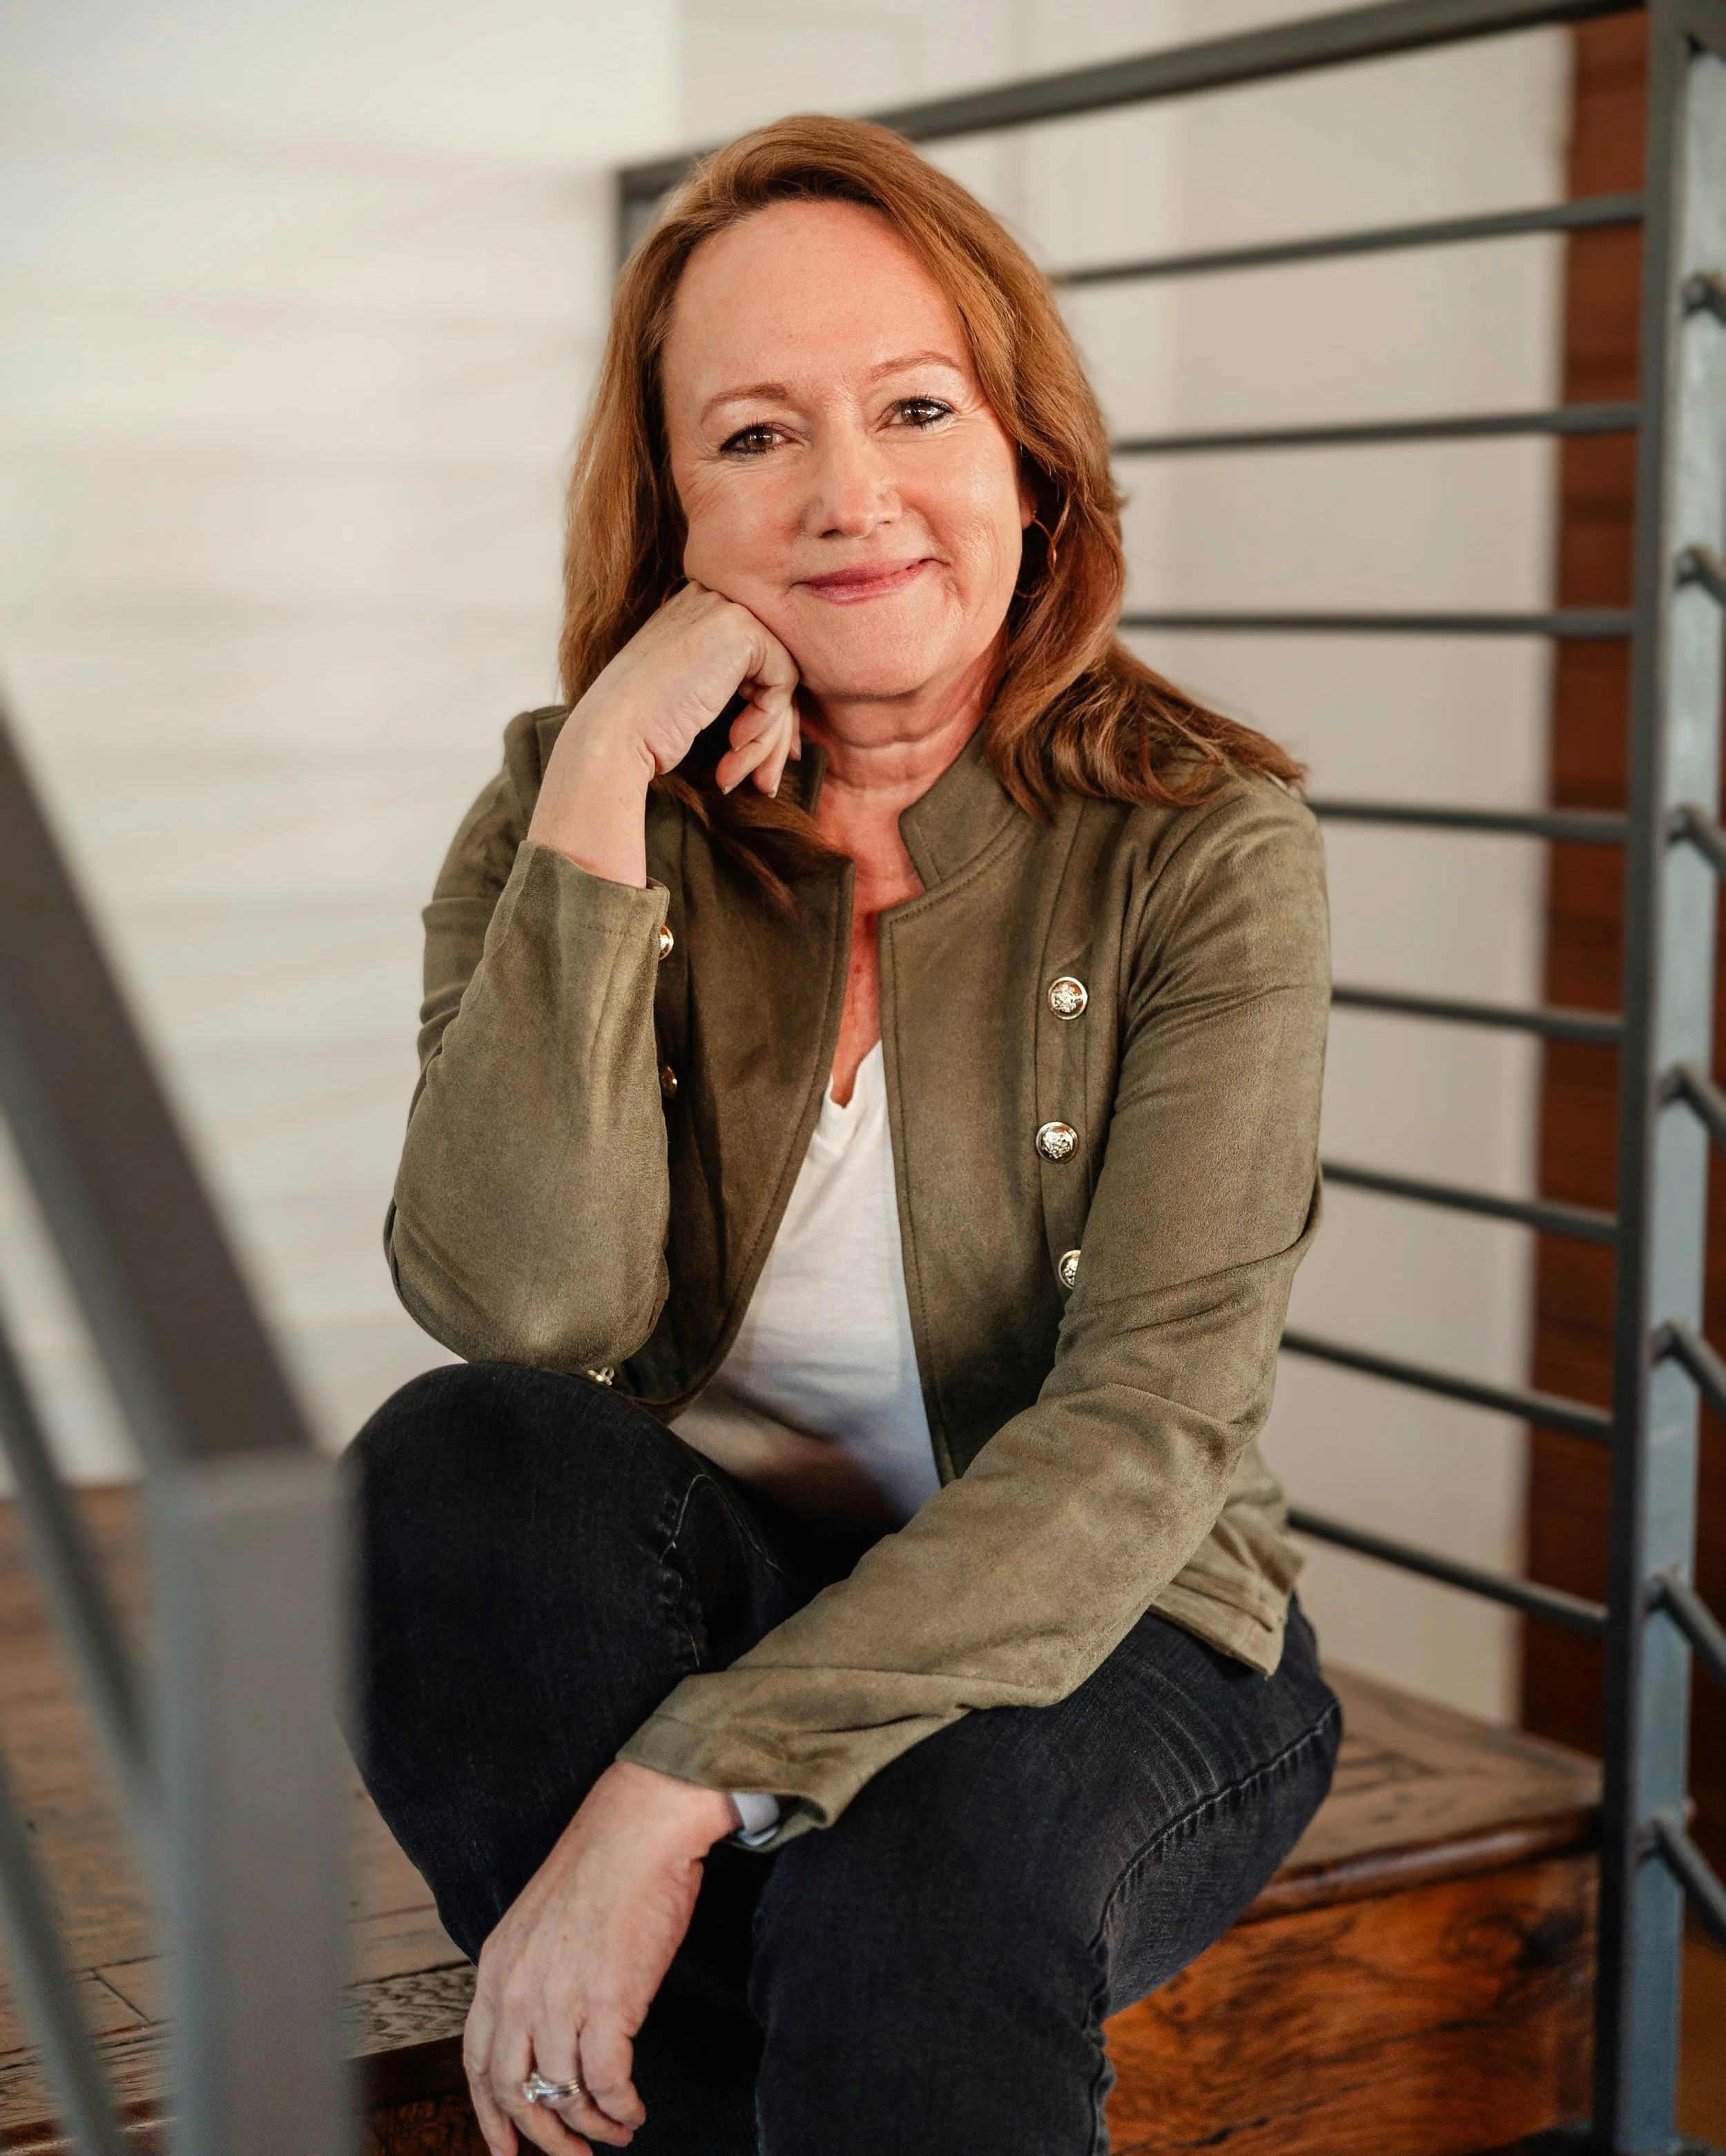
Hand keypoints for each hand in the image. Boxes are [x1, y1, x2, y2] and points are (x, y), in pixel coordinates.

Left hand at [462, 1762, 740, 2155]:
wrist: (642, 1825)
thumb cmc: (603, 1864)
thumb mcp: (540, 1920)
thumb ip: (531, 1974)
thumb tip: (544, 2032)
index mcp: (497, 1967)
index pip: (478, 2063)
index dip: (491, 2116)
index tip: (506, 2149)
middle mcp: (519, 1988)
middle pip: (516, 2092)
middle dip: (543, 2136)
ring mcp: (561, 1997)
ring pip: (565, 2094)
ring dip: (592, 2127)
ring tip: (616, 2132)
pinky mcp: (609, 2002)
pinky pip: (609, 2083)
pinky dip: (621, 2109)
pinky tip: (634, 2112)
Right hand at [529, 582, 800, 886]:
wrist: (613, 737)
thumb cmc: (642, 732)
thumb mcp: (692, 701)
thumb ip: (735, 691)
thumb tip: (796, 724)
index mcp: (691, 613)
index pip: (751, 658)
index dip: (763, 711)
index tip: (752, 755)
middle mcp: (707, 600)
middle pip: (771, 666)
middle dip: (774, 732)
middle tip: (764, 782)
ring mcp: (723, 608)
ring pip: (782, 677)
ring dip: (770, 738)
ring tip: (750, 777)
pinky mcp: (742, 628)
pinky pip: (784, 680)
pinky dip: (767, 722)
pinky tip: (734, 744)